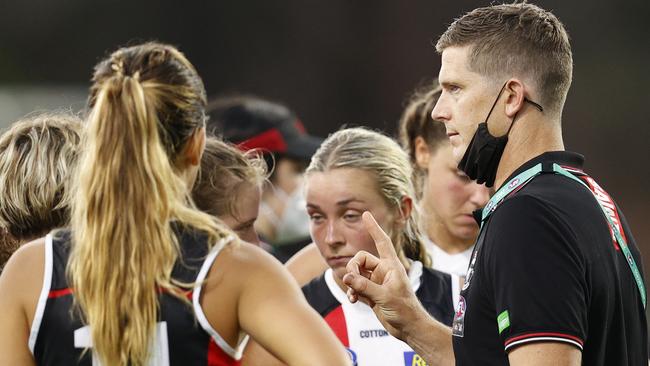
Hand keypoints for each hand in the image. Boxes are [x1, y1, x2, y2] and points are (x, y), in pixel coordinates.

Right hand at [343, 211, 425, 340]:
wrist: (408, 328)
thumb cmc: (405, 310)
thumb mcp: (385, 296)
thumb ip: (365, 286)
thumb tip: (346, 277)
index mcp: (391, 266)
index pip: (382, 242)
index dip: (374, 228)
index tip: (366, 214)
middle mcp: (383, 271)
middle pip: (360, 259)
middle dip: (352, 268)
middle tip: (350, 280)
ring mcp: (376, 282)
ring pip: (356, 274)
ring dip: (351, 282)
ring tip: (353, 295)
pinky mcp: (371, 293)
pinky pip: (356, 286)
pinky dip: (352, 292)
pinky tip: (352, 300)